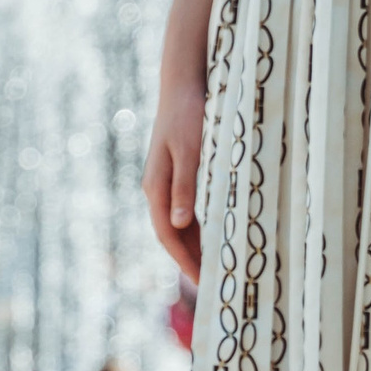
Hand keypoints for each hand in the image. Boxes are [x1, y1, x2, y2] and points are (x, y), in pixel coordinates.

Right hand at [142, 78, 206, 282]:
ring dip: (193, 247)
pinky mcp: (175, 174)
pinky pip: (184, 210)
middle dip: (189, 260)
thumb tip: (178, 224)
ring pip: (178, 225)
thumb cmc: (188, 115)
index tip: (202, 282)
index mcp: (156, 188)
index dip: (184, 260)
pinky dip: (196, 228)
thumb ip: (185, 188)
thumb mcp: (190, 151)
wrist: (182, 85)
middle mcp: (157, 189)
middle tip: (212, 285)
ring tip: (213, 268)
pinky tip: (211, 237)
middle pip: (171, 235)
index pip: (168, 235)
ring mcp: (164, 183)